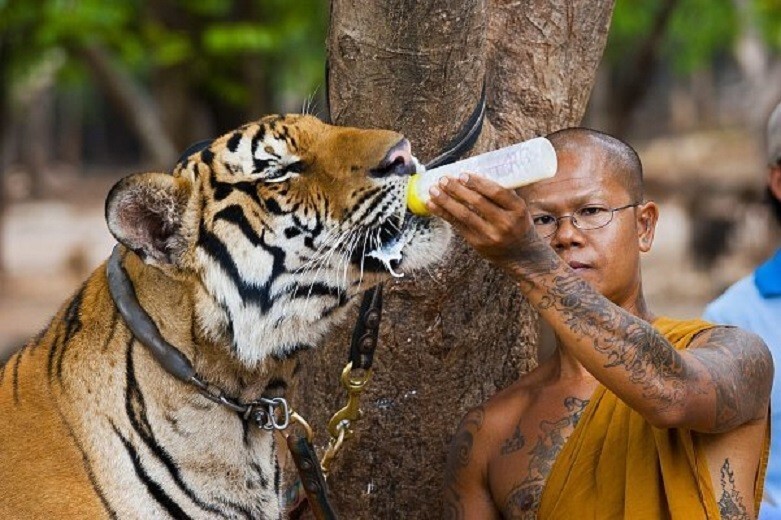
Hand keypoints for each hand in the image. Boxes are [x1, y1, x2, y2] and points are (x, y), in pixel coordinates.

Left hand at [426, 173, 540, 266]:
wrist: (523, 257)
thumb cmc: (518, 226)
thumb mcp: (519, 209)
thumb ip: (503, 195)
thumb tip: (476, 172)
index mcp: (518, 210)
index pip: (497, 192)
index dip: (478, 183)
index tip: (463, 174)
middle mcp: (505, 223)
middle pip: (477, 203)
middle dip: (457, 189)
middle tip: (444, 179)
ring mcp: (490, 235)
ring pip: (464, 215)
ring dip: (446, 201)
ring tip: (433, 190)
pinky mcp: (477, 244)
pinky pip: (458, 226)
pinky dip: (444, 214)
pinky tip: (432, 205)